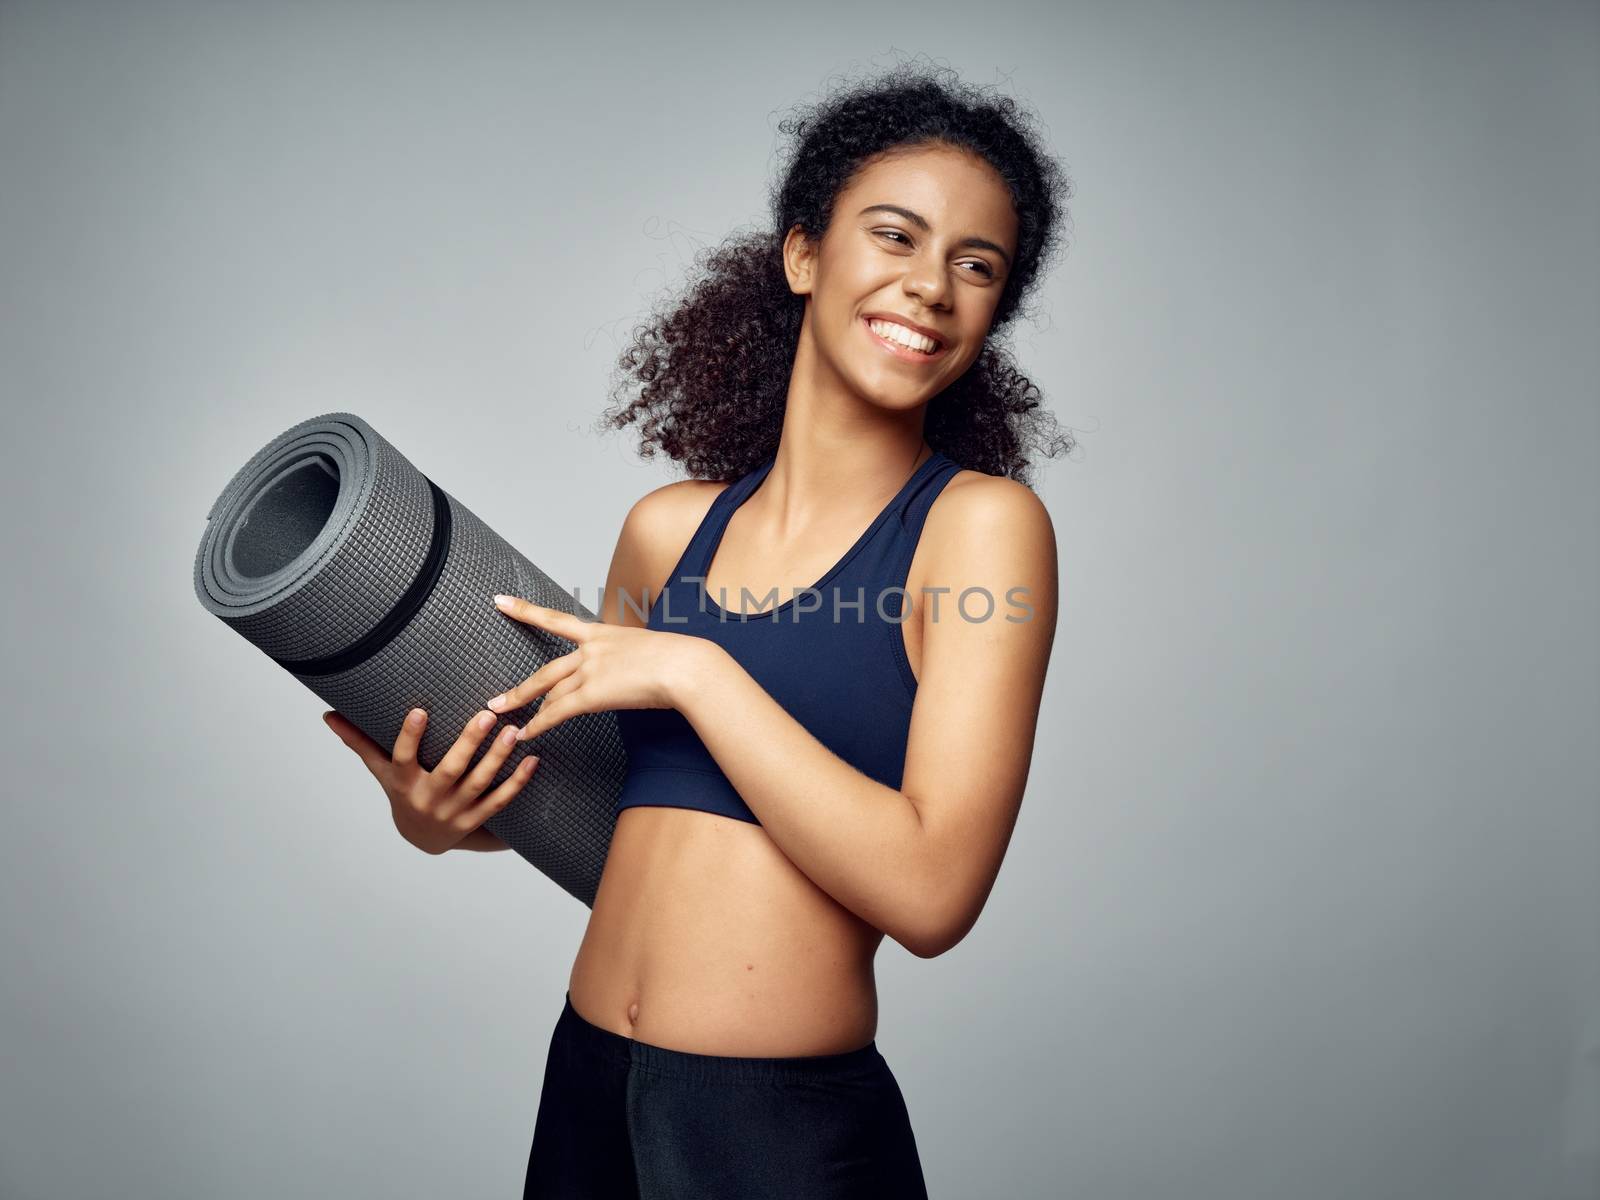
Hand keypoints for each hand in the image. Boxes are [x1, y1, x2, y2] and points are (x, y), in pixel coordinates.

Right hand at [321, 707, 539, 854]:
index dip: (410, 736)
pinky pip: (500, 800)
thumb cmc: (402, 791)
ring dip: (498, 758)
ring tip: (514, 731)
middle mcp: (428, 798)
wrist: (422, 838)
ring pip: (479, 783)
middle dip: (469, 743)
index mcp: (403, 782)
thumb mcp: (381, 770)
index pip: (402, 757)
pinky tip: (533, 759)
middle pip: (450, 770)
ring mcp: (454, 811)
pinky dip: (517, 781)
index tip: (420, 710)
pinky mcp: (475, 819)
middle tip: (487, 714)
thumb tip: (328, 715)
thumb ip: (359, 741)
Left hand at [485, 593, 708, 741]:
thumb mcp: (648, 647)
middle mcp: (590, 650)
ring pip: (549, 693)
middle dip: (519, 686)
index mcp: (602, 633)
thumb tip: (626, 669)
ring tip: (504, 719)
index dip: (525, 611)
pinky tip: (527, 733)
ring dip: (525, 707)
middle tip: (495, 696)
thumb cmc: (679, 659)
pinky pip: (557, 712)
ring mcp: (590, 671)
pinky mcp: (592, 694)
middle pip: (545, 670)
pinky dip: (540, 724)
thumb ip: (628, 657)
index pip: (556, 620)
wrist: (685, 666)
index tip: (501, 602)